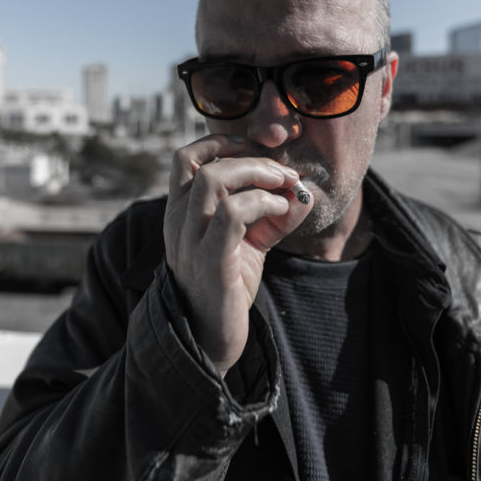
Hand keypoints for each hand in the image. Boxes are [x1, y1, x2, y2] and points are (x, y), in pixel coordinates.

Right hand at [164, 134, 312, 375]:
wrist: (209, 337)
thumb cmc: (227, 285)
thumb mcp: (248, 242)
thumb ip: (271, 216)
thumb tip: (303, 191)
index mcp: (180, 213)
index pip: (184, 160)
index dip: (216, 143)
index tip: (248, 145)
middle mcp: (177, 223)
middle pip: (206, 166)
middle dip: (252, 161)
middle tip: (284, 174)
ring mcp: (189, 241)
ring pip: (214, 181)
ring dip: (257, 175)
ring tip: (284, 188)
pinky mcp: (209, 261)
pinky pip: (231, 214)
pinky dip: (262, 203)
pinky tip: (281, 211)